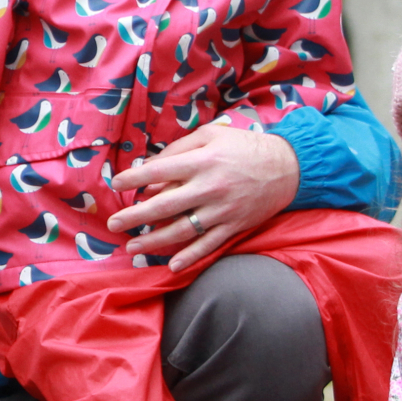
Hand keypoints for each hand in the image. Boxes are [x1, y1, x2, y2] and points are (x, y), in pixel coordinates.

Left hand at [103, 126, 299, 270]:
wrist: (288, 167)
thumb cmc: (244, 147)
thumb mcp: (212, 135)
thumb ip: (180, 149)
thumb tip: (151, 167)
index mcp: (202, 161)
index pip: (159, 171)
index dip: (134, 178)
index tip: (116, 184)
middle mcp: (209, 187)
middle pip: (164, 206)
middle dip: (134, 216)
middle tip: (113, 224)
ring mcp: (222, 211)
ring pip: (182, 230)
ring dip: (154, 241)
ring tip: (132, 246)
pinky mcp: (234, 226)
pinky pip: (209, 245)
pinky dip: (190, 256)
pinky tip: (171, 265)